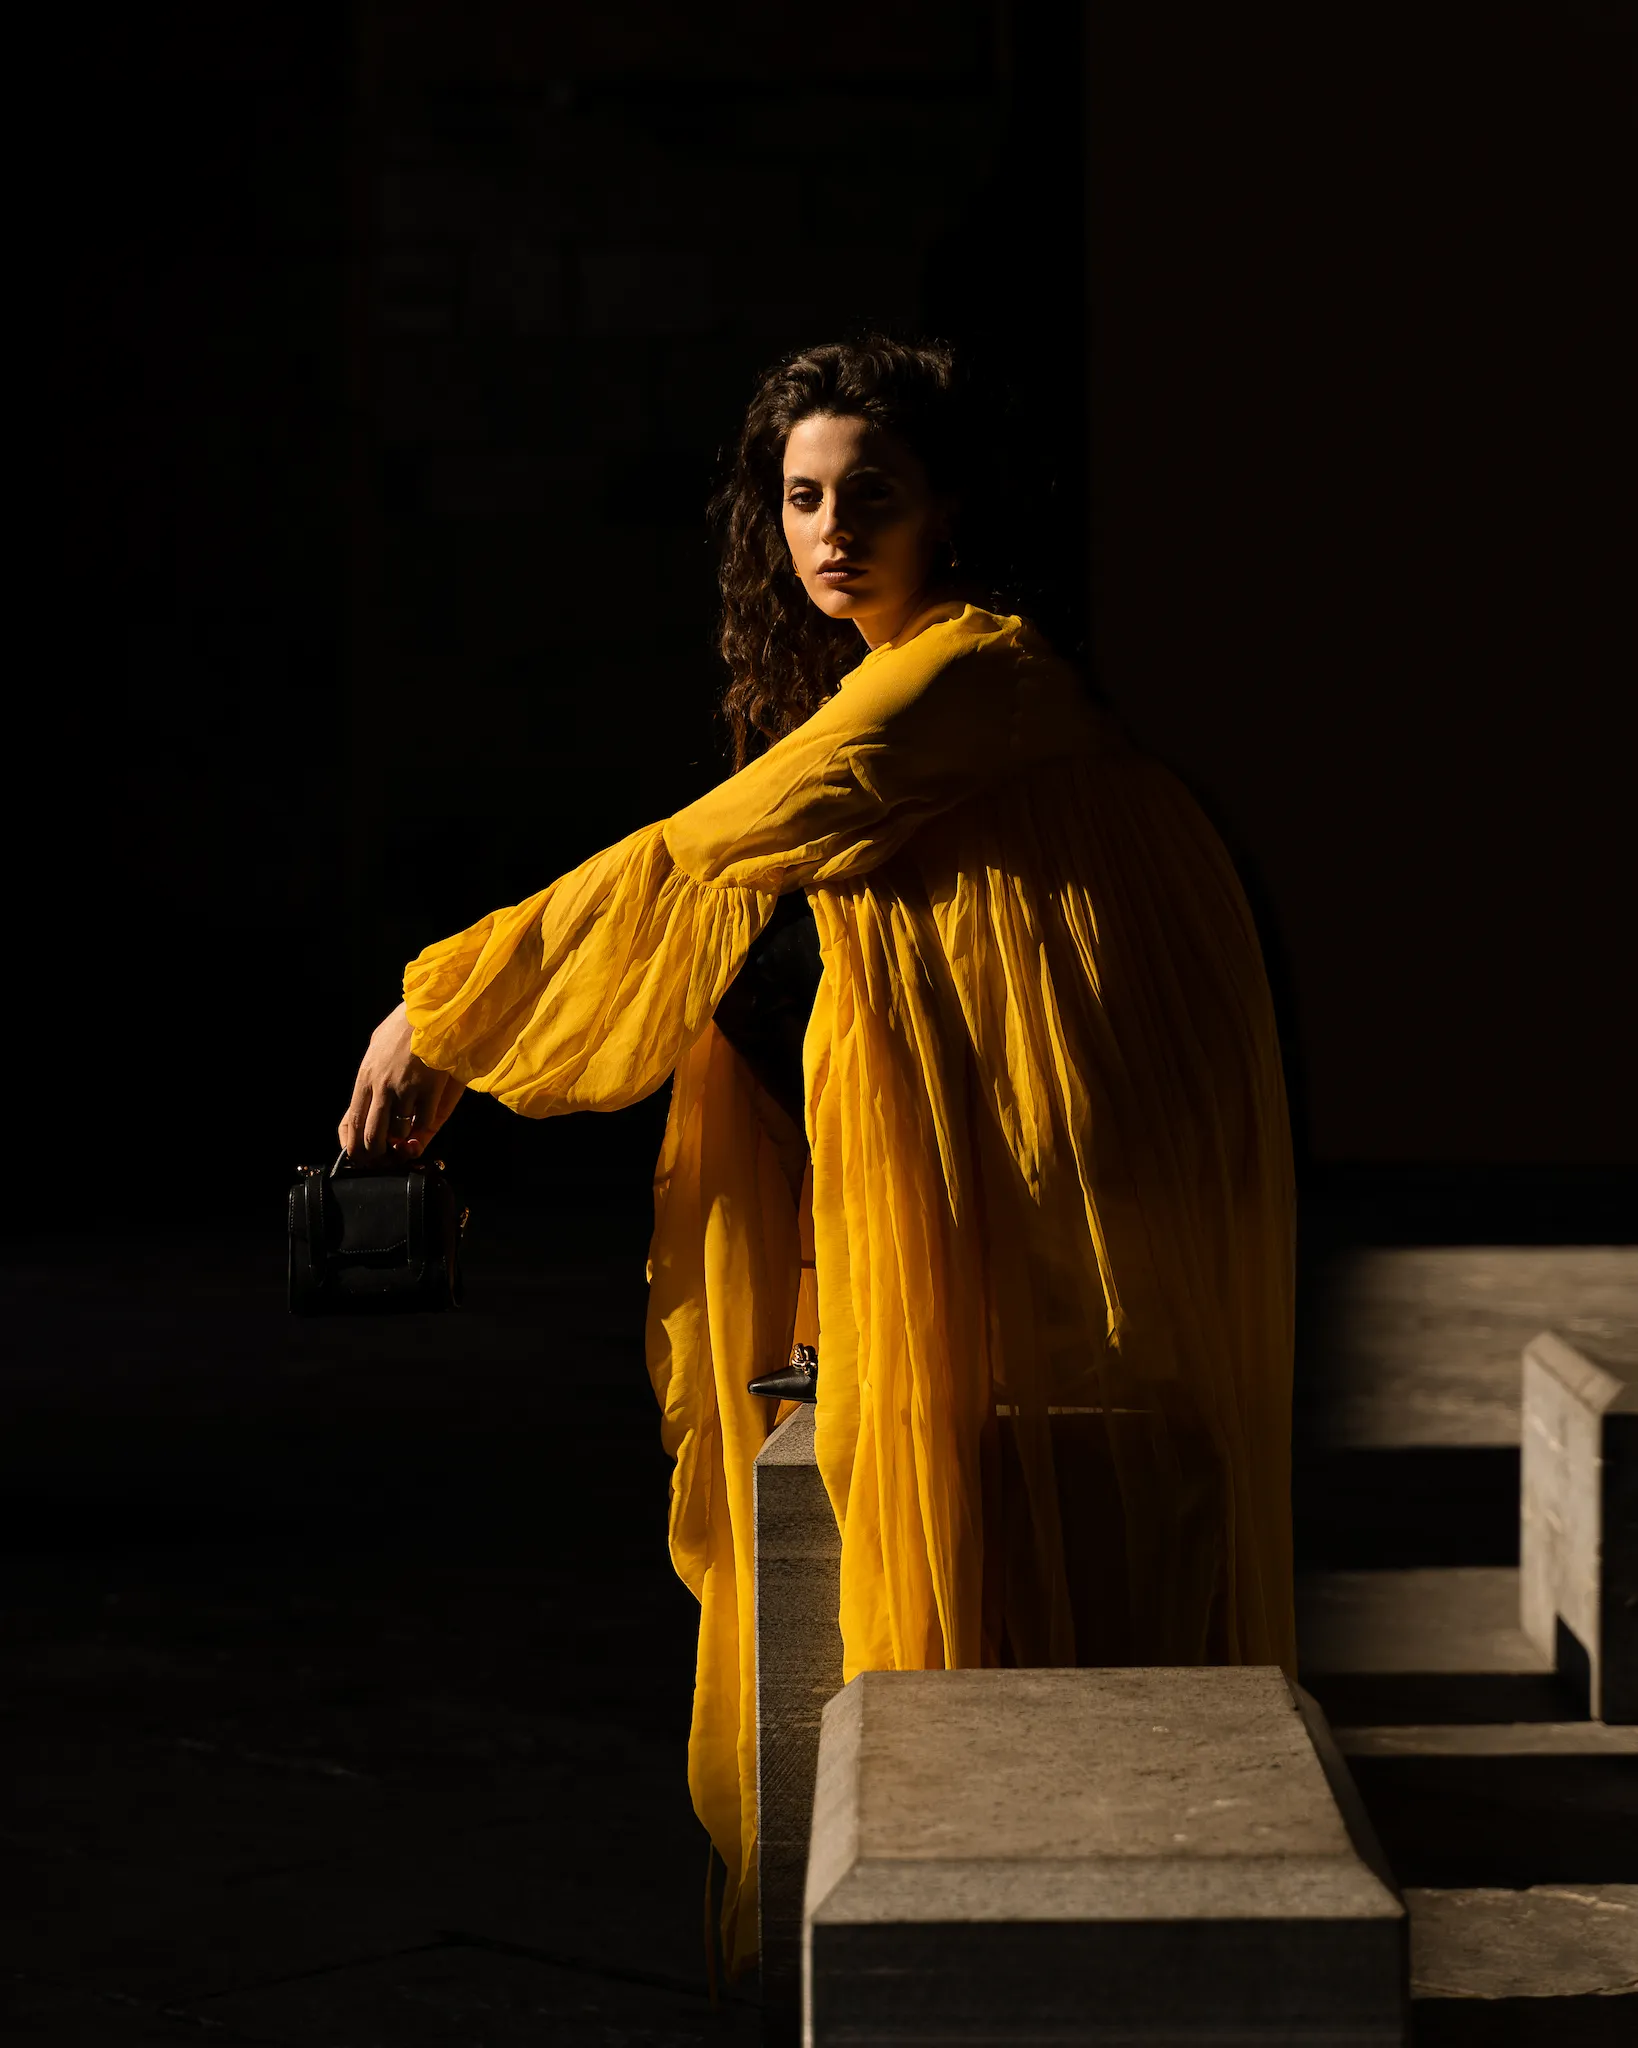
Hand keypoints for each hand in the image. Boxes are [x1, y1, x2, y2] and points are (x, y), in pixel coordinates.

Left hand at [339, 1002, 464, 1162]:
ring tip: (406, 1135)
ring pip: (398, 1134)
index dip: (355, 1146)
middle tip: (385, 1157)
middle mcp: (381, 1087)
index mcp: (365, 1077)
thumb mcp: (377, 1046)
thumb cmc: (406, 1024)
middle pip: (372, 1136)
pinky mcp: (429, 1090)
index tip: (360, 1155)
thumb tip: (369, 1098)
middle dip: (377, 1153)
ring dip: (403, 1140)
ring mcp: (405, 1090)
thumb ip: (372, 1075)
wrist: (433, 1009)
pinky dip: (424, 1127)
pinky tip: (425, 1118)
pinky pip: (424, 1122)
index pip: (352, 1122)